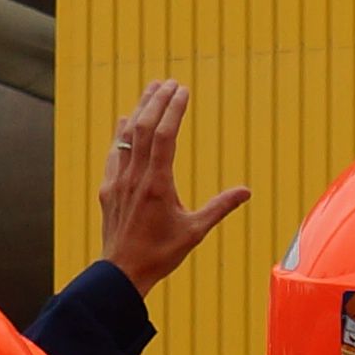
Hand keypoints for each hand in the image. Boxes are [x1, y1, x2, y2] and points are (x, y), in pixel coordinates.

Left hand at [96, 77, 251, 292]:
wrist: (121, 272)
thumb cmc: (160, 254)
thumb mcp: (195, 231)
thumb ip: (220, 207)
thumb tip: (246, 191)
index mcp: (157, 184)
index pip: (165, 136)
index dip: (174, 109)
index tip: (183, 91)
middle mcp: (135, 177)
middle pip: (144, 128)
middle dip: (156, 101)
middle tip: (169, 82)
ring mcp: (118, 180)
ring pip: (127, 137)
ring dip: (140, 110)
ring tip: (151, 91)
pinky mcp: (108, 187)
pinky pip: (115, 152)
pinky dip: (122, 133)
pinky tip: (125, 121)